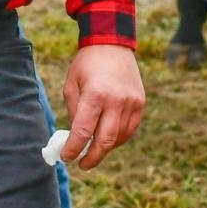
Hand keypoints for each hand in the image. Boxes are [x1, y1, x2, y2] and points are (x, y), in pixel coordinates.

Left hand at [61, 44, 144, 170]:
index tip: (66, 158)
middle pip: (105, 141)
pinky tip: (108, 138)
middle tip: (82, 164)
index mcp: (95, 95)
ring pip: (119, 138)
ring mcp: (131, 102)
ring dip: (105, 149)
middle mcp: (116, 100)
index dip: (73, 150)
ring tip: (94, 150)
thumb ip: (75, 112)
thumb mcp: (71, 85)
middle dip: (91, 158)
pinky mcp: (140, 102)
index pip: (83, 132)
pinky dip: (119, 138)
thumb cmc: (87, 64)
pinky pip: (130, 129)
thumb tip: (77, 138)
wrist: (112, 43)